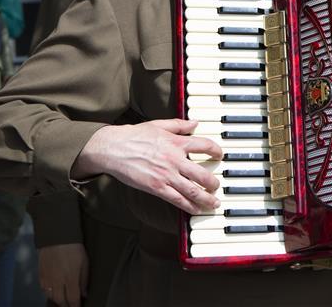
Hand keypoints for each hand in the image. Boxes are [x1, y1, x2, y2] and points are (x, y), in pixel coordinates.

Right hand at [38, 243, 87, 306]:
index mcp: (70, 278)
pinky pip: (44, 290)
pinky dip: (49, 294)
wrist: (56, 237)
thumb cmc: (72, 247)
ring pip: (51, 297)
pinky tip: (54, 292)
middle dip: (66, 305)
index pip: (73, 299)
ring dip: (58, 301)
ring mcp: (48, 279)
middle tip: (71, 305)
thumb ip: (84, 280)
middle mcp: (58, 281)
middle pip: (61, 301)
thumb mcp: (84, 262)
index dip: (76, 305)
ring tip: (63, 301)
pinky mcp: (41, 275)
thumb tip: (84, 293)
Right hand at [71, 119, 221, 214]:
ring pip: (193, 190)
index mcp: (176, 142)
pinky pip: (177, 200)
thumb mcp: (158, 125)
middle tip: (217, 186)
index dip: (216, 151)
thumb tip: (195, 122)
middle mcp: (175, 160)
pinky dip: (189, 206)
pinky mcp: (156, 187)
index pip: (205, 145)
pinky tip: (196, 209)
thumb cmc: (134, 135)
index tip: (219, 155)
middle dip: (213, 183)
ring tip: (213, 202)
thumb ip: (179, 125)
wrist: (112, 148)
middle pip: (203, 174)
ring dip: (206, 198)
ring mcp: (166, 175)